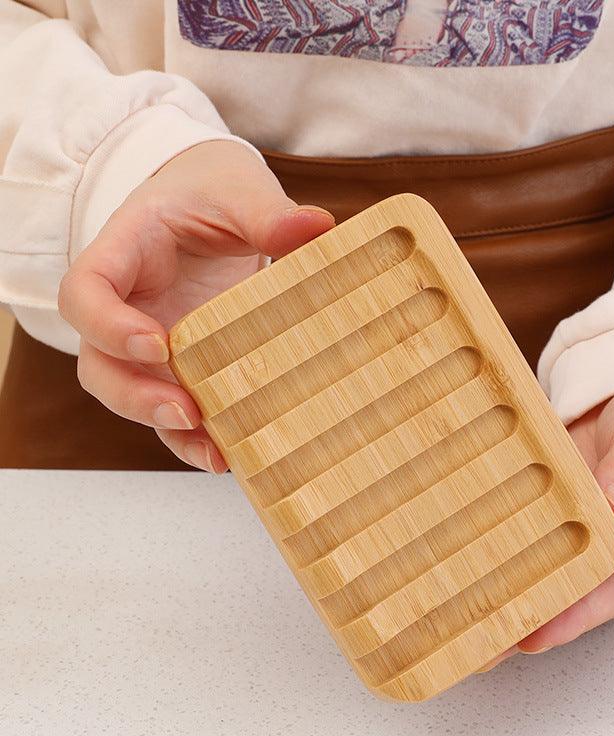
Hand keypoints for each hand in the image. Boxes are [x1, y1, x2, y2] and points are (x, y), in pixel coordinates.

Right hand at [58, 141, 334, 470]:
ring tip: (215, 453)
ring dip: (166, 428)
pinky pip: (173, 406)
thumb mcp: (240, 191)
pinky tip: (228, 455)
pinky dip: (195, 436)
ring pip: (132, 396)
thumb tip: (316, 228)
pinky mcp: (180, 364)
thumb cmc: (213, 192)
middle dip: (135, 395)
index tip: (157, 344)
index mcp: (124, 252)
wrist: (211, 203)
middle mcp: (127, 305)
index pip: (85, 293)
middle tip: (186, 411)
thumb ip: (269, 213)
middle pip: (99, 363)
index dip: (107, 325)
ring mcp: (149, 340)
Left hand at [480, 383, 613, 670]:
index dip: (578, 615)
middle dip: (533, 622)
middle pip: (579, 601)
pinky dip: (503, 567)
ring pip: (550, 585)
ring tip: (464, 633)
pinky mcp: (560, 532)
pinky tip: (467, 584)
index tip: (537, 635)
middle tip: (485, 645)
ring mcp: (590, 551)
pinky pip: (532, 553)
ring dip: (510, 604)